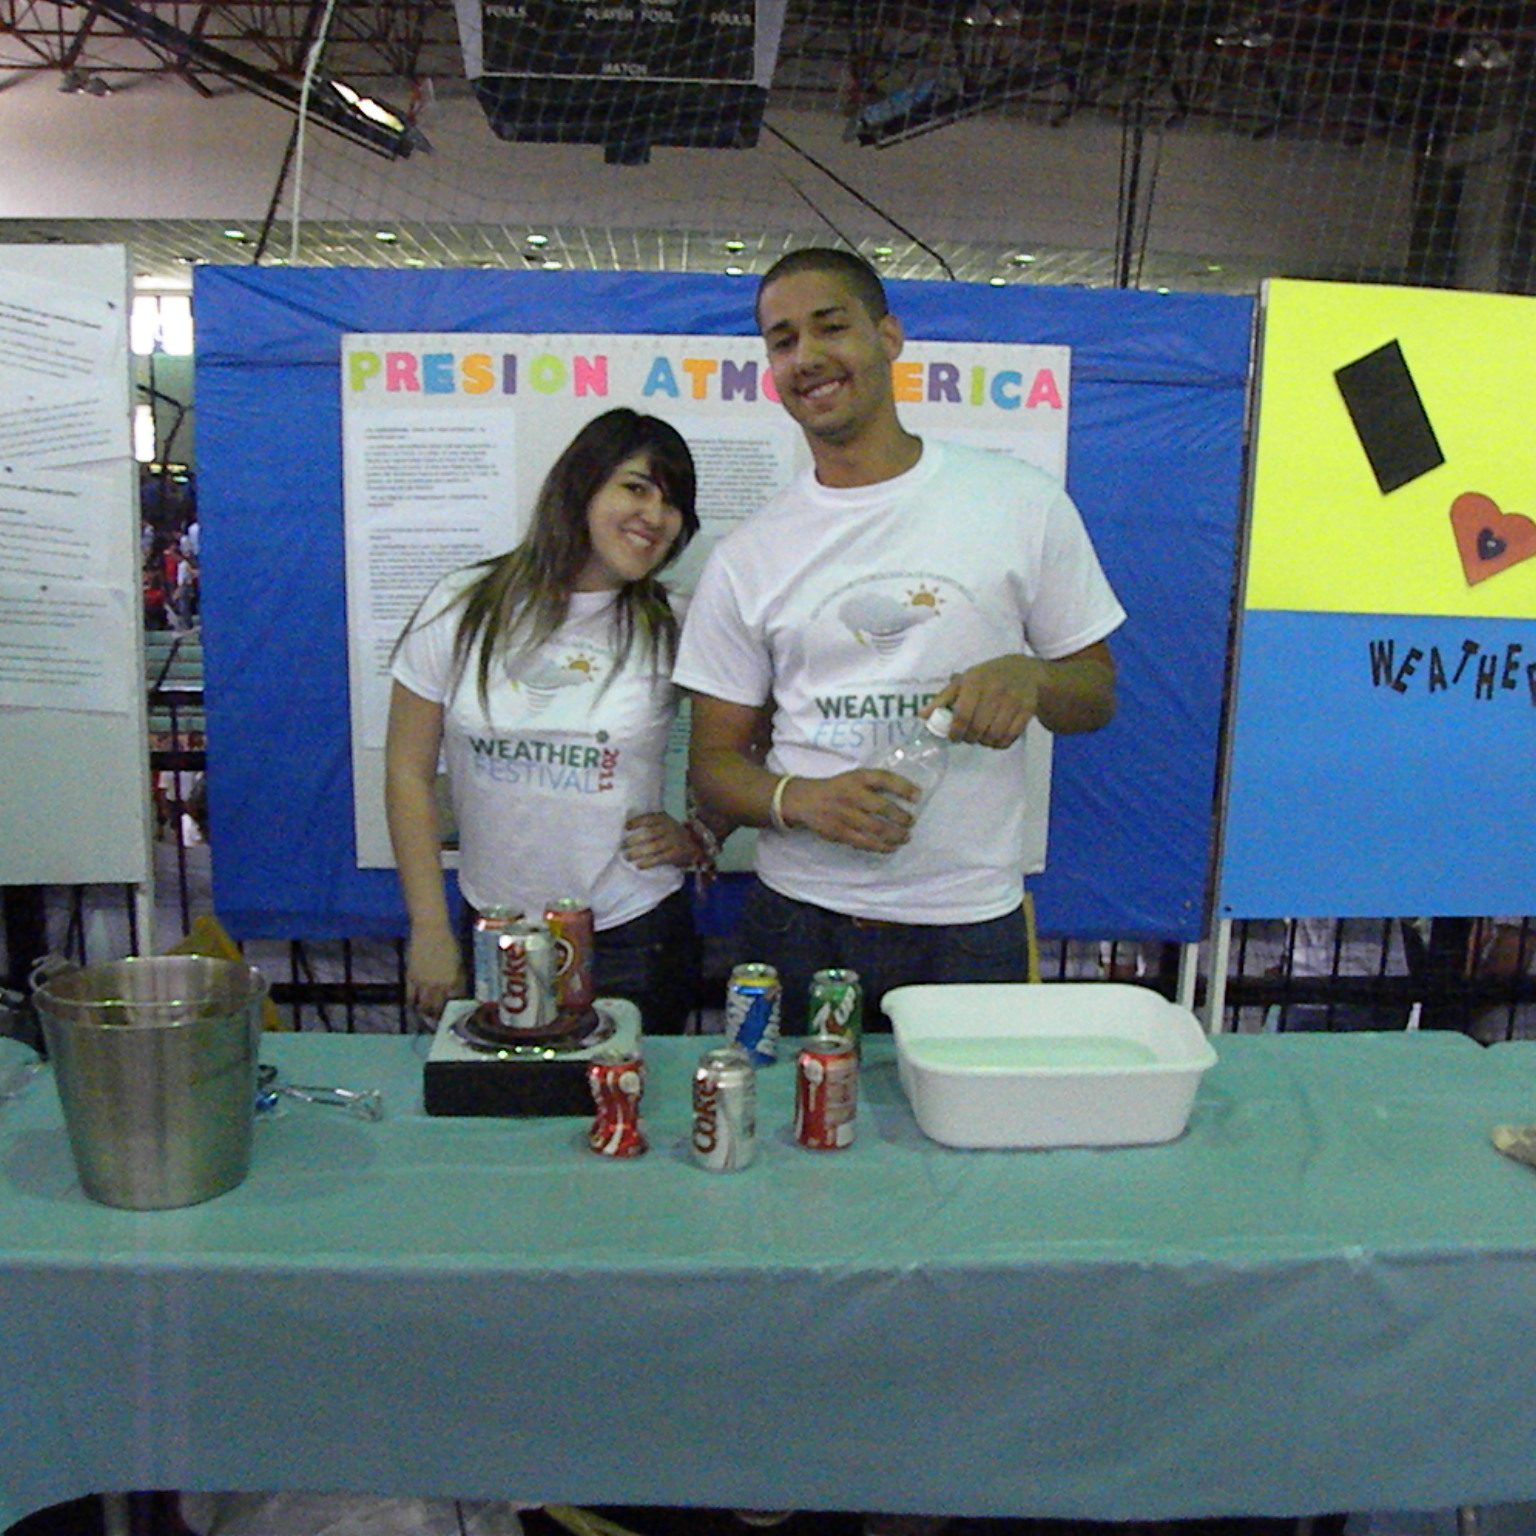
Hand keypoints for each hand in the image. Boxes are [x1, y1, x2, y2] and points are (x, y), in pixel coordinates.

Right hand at [406, 923, 462, 1021]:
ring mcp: (424, 983)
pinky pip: (410, 996)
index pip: (456, 1001)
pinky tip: (413, 1007)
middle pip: (439, 1007)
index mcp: (454, 980)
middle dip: (440, 1016)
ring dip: (426, 1013)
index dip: (455, 1009)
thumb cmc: (448, 942)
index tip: (454, 1015)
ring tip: (426, 1016)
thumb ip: (458, 977)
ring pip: (424, 1005)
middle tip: (439, 1020)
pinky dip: (412, 1003)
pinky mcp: (411, 978)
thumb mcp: (459, 961)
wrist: (430, 931)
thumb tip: (457, 989)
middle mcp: (440, 985)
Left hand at [621, 812, 703, 869]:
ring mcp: (674, 841)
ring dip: (638, 852)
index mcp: (664, 819)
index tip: (626, 827)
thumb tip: (625, 830)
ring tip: (627, 857)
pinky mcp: (676, 854)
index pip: (649, 818)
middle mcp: (669, 828)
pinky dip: (648, 863)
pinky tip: (639, 866)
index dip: (637, 822)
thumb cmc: (670, 833)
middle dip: (634, 840)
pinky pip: (660, 859)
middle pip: (650, 834)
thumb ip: (649, 825)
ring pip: (654, 847)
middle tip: (623, 845)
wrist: (692, 844)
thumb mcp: (663, 824)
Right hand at [781, 770, 917, 853]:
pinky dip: (880, 846)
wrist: (805, 800)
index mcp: (857, 778)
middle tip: (911, 822)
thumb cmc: (838, 788)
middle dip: (901, 817)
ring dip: (894, 835)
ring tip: (905, 838)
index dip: (903, 787)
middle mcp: (851, 794)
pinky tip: (890, 848)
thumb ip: (875, 784)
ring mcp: (844, 814)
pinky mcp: (839, 832)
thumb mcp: (854, 778)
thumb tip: (909, 795)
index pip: (884, 779)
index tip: (919, 796)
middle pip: (881, 807)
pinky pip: (863, 842)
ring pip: (875, 828)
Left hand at [925, 654, 1040, 747]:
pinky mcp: (1027, 710)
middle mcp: (995, 690)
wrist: (1023, 671)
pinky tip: (995, 738)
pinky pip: (1010, 737)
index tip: (953, 737)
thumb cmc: (987, 677)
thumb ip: (942, 699)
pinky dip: (1000, 743)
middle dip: (969, 738)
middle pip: (978, 728)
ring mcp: (1013, 701)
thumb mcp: (963, 681)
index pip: (962, 715)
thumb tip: (921, 716)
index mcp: (975, 682)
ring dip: (984, 742)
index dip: (955, 732)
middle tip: (967, 736)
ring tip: (981, 736)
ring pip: (994, 735)